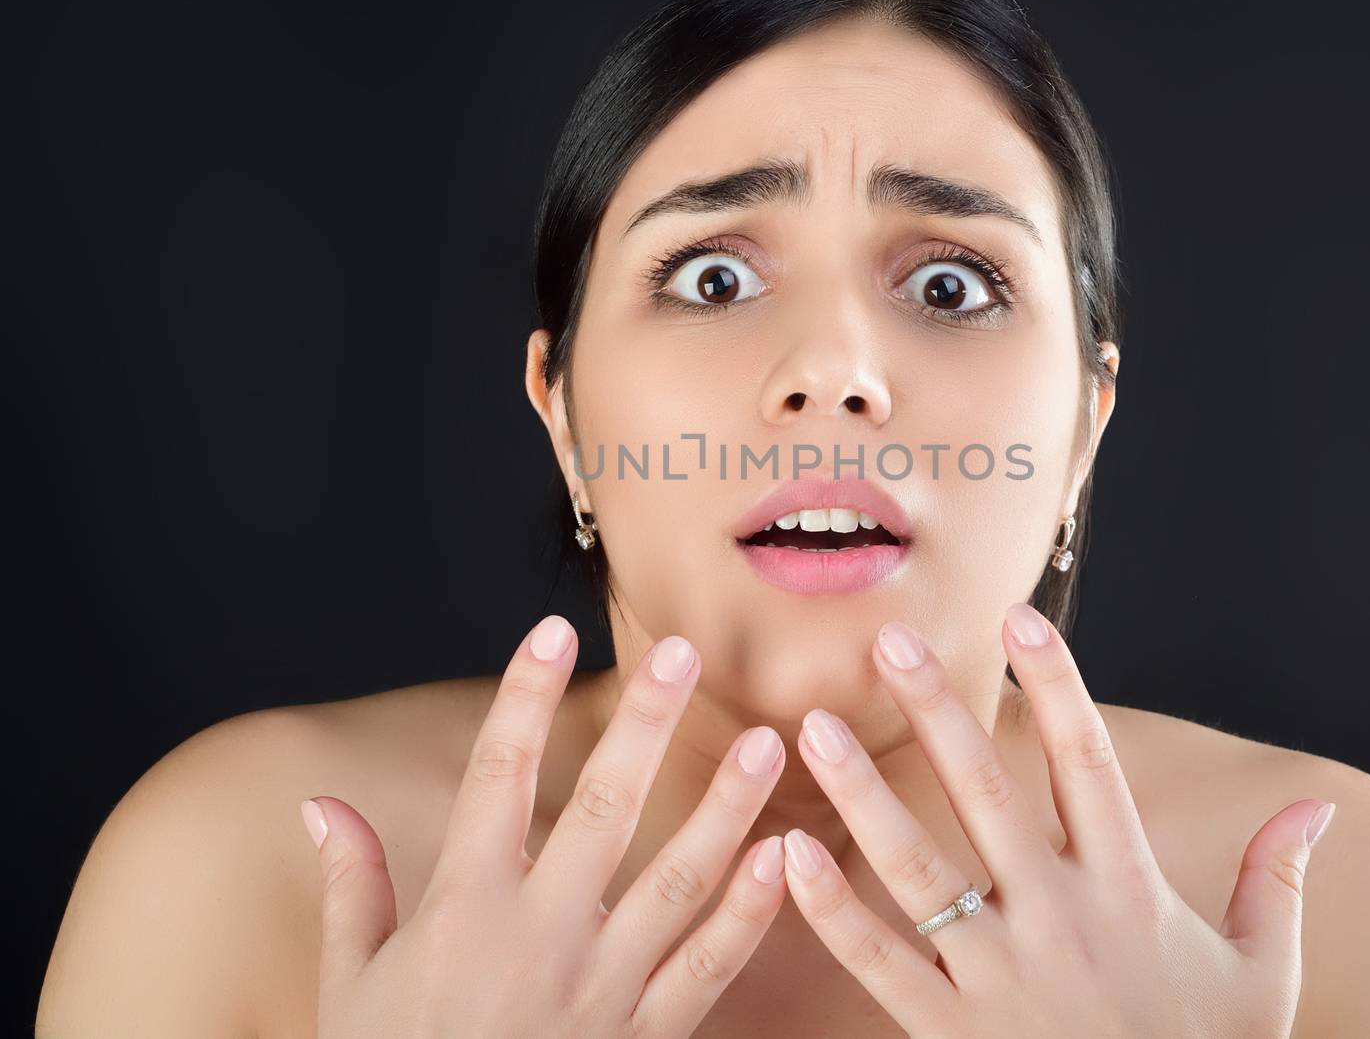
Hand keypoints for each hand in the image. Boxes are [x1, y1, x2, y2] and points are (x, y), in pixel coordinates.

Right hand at [298, 614, 789, 1036]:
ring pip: (677, 881)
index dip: (524, 698)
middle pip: (602, 808)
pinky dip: (750, 914)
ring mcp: (600, 987)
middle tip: (682, 654)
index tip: (550, 632)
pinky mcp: (644, 1037)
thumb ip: (351, 885)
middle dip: (644, 725)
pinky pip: (708, 969)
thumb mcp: (349, 983)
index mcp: (463, 908)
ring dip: (726, 809)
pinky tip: (786, 857)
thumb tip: (323, 804)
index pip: (496, 776)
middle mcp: (538, 935)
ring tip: (765, 743)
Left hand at [780, 602, 1335, 1037]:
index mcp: (1131, 890)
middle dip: (939, 712)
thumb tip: (1319, 805)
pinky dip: (833, 910)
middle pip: (989, 795)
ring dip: (862, 793)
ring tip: (813, 728)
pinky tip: (789, 854)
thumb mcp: (1261, 975)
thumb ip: (1275, 880)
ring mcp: (1001, 977)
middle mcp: (1060, 919)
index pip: (1090, 764)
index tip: (1019, 620)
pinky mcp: (952, 1034)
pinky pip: (882, 962)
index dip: (1058, 686)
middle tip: (890, 641)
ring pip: (919, 869)